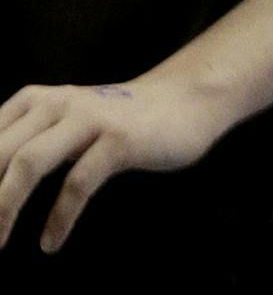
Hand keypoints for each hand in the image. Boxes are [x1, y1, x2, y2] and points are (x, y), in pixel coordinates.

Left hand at [0, 76, 226, 253]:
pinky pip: (78, 183)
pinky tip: (51, 242)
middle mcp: (58, 102)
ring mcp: (91, 117)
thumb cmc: (114, 123)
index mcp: (36, 100)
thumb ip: (23, 144)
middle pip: (0, 153)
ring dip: (5, 207)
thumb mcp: (62, 125)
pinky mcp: (120, 138)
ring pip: (30, 162)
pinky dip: (59, 217)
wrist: (185, 101)